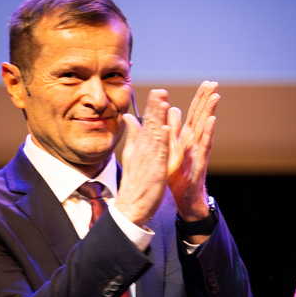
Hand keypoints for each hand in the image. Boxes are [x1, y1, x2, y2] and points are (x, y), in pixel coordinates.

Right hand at [115, 89, 172, 226]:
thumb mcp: (132, 155)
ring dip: (159, 118)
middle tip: (160, 89)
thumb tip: (129, 117)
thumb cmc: (135, 182)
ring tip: (164, 102)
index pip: (147, 122)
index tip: (158, 91)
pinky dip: (162, 141)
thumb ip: (133, 136)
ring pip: (155, 135)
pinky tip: (166, 129)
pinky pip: (159, 154)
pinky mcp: (155, 171)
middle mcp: (144, 150)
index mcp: (141, 146)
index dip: (153, 106)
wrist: (131, 207)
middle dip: (155, 106)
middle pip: (150, 124)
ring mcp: (149, 160)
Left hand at [167, 81, 218, 231]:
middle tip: (214, 83)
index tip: (206, 83)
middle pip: (202, 117)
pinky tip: (212, 121)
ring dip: (210, 112)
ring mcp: (199, 153)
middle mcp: (196, 143)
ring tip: (215, 96)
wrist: (185, 199)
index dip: (200, 99)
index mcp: (187, 138)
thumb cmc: (179, 175)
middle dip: (207, 100)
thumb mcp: (171, 148)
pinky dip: (208, 133)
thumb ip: (171, 129)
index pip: (194, 114)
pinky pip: (204, 147)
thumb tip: (171, 109)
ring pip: (205, 129)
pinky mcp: (199, 164)